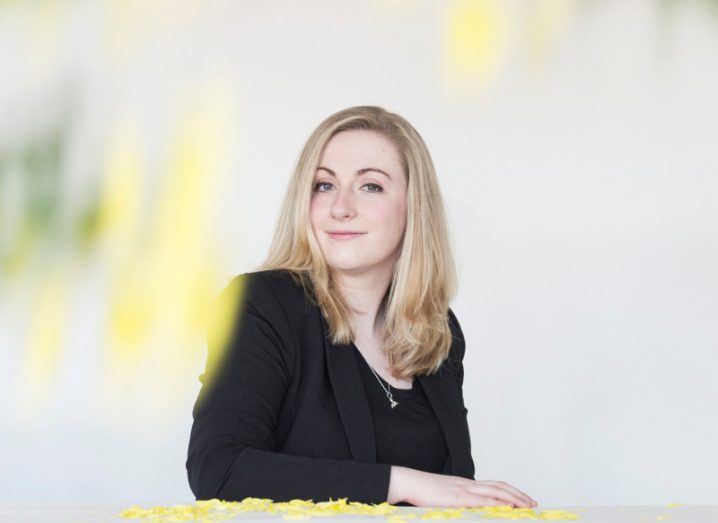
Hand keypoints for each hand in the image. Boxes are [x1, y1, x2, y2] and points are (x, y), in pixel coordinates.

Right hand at [388, 466, 537, 508]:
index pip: (494, 485)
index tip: (523, 498)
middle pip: (499, 487)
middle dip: (518, 495)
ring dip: (513, 498)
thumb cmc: (423, 490)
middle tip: (532, 503)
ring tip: (526, 506)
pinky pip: (482, 501)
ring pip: (495, 491)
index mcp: (465, 484)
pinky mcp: (457, 498)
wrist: (409, 481)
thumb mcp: (444, 495)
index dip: (510, 491)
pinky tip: (507, 507)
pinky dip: (497, 504)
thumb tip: (468, 509)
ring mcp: (463, 490)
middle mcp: (468, 484)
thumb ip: (458, 501)